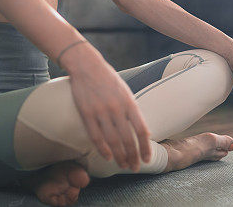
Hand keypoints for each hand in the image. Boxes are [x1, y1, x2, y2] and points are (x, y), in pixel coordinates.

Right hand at [66, 50, 151, 171]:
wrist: (86, 66)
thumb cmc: (108, 79)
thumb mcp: (125, 91)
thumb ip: (132, 110)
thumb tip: (140, 131)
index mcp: (129, 102)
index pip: (141, 130)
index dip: (145, 147)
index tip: (147, 159)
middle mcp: (116, 108)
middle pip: (128, 139)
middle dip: (133, 156)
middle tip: (135, 167)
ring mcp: (100, 111)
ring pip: (112, 141)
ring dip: (119, 157)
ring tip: (123, 165)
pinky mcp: (86, 113)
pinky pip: (96, 136)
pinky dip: (103, 149)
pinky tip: (108, 157)